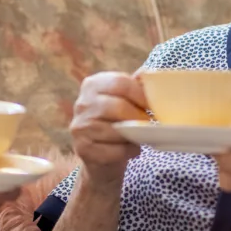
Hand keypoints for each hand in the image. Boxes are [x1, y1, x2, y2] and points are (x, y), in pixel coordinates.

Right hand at [70, 72, 150, 189]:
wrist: (99, 155)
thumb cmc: (115, 123)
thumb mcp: (122, 100)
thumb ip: (134, 87)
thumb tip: (149, 74)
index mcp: (93, 85)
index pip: (119, 82)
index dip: (140, 94)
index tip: (150, 105)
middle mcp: (82, 103)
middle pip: (118, 106)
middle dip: (138, 116)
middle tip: (148, 123)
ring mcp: (80, 127)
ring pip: (116, 130)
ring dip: (133, 135)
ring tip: (139, 137)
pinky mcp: (83, 149)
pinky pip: (114, 150)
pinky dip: (128, 151)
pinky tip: (131, 150)